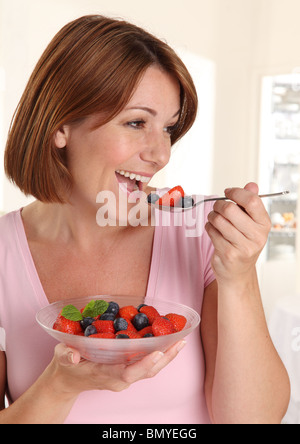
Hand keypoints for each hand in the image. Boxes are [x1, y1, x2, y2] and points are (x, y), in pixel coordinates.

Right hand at [47, 340, 185, 396]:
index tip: (157, 353)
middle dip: (164, 359)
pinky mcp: (127, 371)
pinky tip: (169, 341)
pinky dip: (159, 354)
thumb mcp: (62, 358)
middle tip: (180, 342)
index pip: (127, 373)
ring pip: (150, 369)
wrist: (68, 379)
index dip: (143, 365)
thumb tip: (72, 356)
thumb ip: (66, 356)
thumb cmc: (66, 367)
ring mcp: (125, 376)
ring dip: (167, 356)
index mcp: (105, 375)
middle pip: (146, 372)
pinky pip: (147, 365)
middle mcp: (119, 379)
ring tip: (181, 340)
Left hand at [205, 183, 270, 283]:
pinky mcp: (228, 254)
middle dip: (219, 205)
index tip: (228, 192)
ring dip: (212, 217)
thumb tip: (251, 185)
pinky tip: (213, 231)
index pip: (252, 201)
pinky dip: (209, 228)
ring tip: (214, 219)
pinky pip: (212, 232)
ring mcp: (243, 247)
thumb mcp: (251, 223)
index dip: (236, 192)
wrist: (238, 272)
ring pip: (219, 220)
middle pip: (231, 209)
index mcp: (264, 224)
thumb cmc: (243, 243)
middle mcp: (256, 236)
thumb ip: (250, 203)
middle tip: (217, 207)